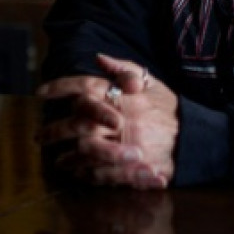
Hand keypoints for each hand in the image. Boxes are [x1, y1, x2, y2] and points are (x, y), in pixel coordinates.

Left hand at [36, 53, 178, 188]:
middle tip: (39, 136)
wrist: (194, 139)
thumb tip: (98, 59)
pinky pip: (99, 173)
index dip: (59, 87)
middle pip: (77, 123)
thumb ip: (124, 69)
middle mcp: (121, 119)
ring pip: (84, 150)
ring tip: (58, 159)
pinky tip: (77, 173)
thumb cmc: (170, 109)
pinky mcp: (129, 168)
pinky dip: (84, 174)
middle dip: (53, 130)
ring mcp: (124, 145)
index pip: (85, 86)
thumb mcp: (152, 82)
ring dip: (66, 156)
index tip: (40, 92)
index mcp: (123, 96)